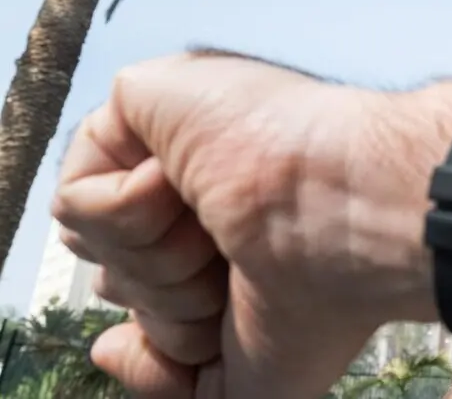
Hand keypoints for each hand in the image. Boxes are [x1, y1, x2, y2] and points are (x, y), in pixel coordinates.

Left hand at [51, 51, 451, 397]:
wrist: (353, 218)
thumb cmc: (332, 290)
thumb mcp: (252, 383)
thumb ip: (168, 383)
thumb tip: (106, 348)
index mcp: (227, 231)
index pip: (143, 294)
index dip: (173, 322)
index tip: (236, 306)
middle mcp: (198, 183)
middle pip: (112, 275)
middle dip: (166, 301)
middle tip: (237, 268)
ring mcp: (171, 141)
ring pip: (90, 240)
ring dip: (156, 263)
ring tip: (222, 230)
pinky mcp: (145, 102)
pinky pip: (76, 195)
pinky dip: (128, 218)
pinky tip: (193, 190)